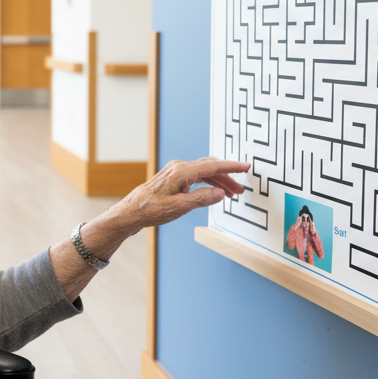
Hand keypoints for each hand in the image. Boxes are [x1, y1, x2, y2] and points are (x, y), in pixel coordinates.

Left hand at [48, 157, 250, 302]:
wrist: (131, 212)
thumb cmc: (151, 210)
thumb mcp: (180, 207)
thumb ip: (202, 199)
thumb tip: (220, 194)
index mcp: (182, 172)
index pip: (212, 166)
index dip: (231, 166)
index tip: (246, 166)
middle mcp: (179, 168)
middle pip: (210, 168)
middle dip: (227, 177)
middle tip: (241, 189)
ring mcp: (175, 173)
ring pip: (203, 173)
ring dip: (218, 182)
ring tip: (231, 194)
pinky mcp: (172, 179)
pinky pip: (196, 177)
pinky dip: (207, 184)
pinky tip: (213, 193)